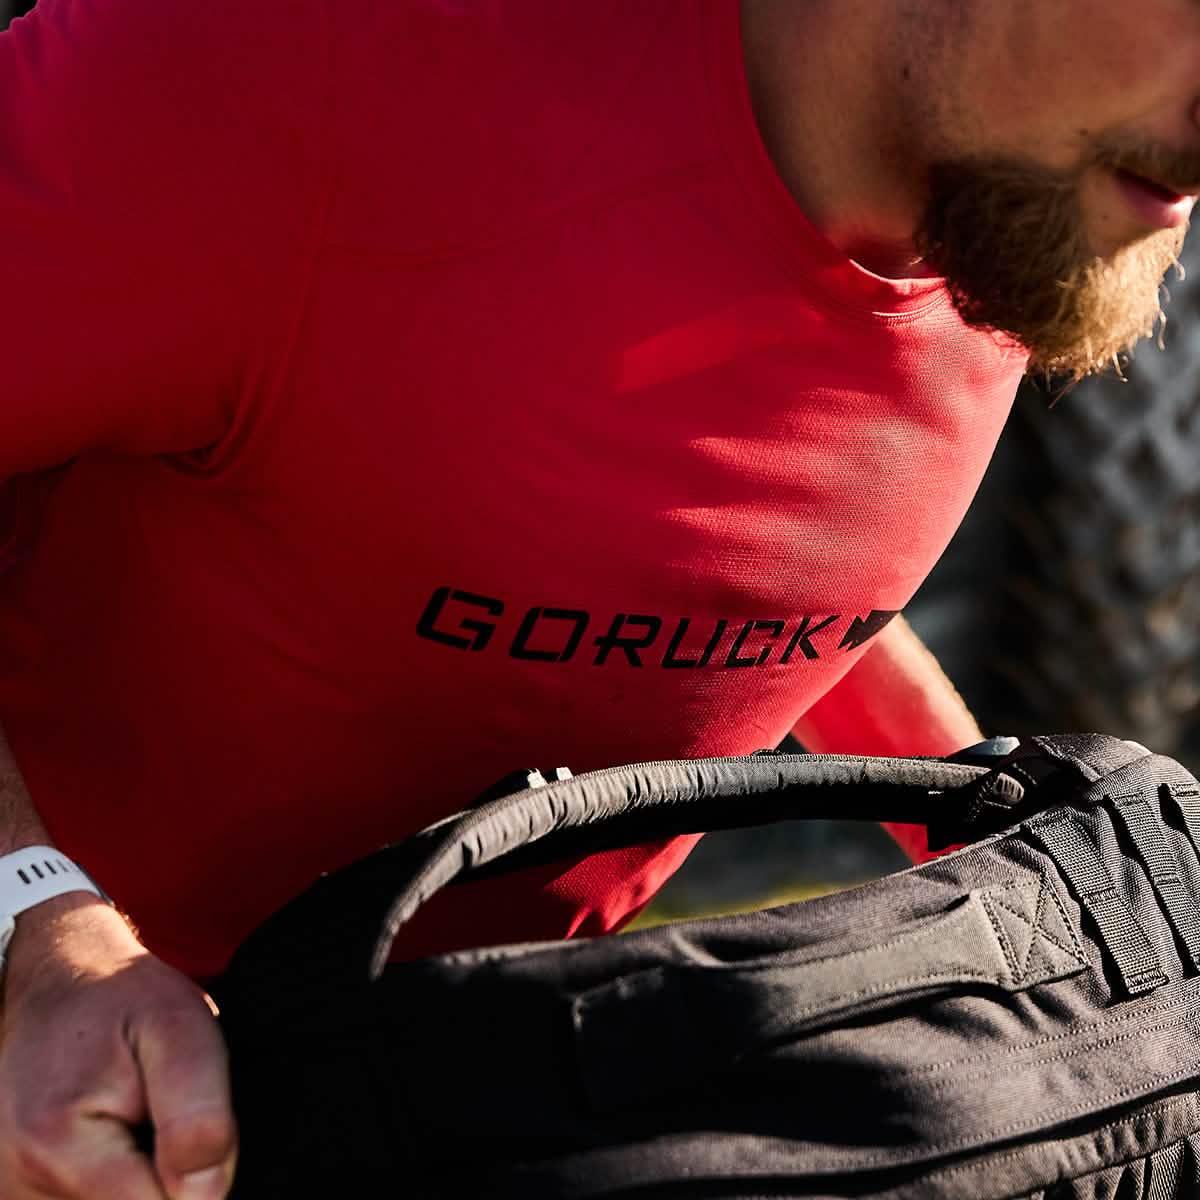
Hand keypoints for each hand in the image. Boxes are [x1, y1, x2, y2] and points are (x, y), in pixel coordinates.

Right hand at [0, 894, 236, 1199]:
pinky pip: (89, 1199)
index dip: (196, 1174)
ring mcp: (11, 1190)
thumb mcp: (181, 1028)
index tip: (185, 1116)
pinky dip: (114, 1176)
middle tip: (158, 1106)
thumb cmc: (122, 998)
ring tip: (134, 1111)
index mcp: (56, 1148)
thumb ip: (199, 1115)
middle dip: (163, 1175)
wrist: (58, 979)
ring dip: (138, 1175)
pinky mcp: (16, 1190)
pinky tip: (115, 1131)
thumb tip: (205, 1195)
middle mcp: (18, 1185)